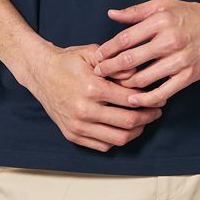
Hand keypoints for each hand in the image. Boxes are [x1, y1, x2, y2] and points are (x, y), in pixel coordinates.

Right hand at [22, 41, 166, 151]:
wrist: (40, 73)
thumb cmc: (68, 61)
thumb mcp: (91, 53)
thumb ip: (115, 64)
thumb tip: (138, 76)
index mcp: (91, 88)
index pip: (129, 100)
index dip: (149, 100)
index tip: (159, 98)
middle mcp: (84, 110)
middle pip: (127, 122)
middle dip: (147, 117)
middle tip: (157, 111)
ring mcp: (78, 126)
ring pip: (117, 138)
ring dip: (136, 132)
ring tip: (143, 122)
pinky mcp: (73, 135)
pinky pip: (103, 145)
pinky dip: (117, 139)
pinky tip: (124, 129)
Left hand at [90, 0, 199, 106]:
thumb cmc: (191, 14)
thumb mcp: (163, 6)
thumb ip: (136, 12)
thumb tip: (111, 15)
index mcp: (160, 21)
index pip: (126, 38)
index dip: (108, 50)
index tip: (97, 57)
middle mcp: (169, 40)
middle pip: (131, 60)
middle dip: (110, 69)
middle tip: (98, 74)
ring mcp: (180, 60)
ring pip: (143, 79)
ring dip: (125, 85)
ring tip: (114, 86)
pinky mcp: (189, 76)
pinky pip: (162, 92)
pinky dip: (145, 99)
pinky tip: (134, 99)